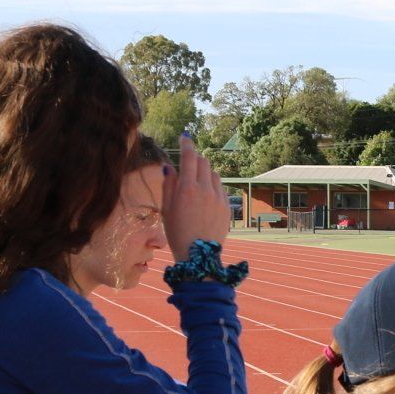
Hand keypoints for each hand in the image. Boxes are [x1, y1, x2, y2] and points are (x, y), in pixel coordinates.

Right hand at [161, 134, 229, 259]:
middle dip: (196, 159)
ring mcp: (219, 198)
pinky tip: (205, 198)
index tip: (185, 137)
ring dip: (205, 173)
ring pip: (214, 174)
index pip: (189, 157)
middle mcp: (205, 190)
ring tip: (196, 185)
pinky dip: (213, 186)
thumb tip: (170, 167)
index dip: (187, 144)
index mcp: (187, 189)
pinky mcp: (227, 207)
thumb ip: (169, 185)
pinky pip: (221, 188)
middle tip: (189, 164)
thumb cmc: (177, 233)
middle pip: (204, 162)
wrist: (198, 255)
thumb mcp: (167, 209)